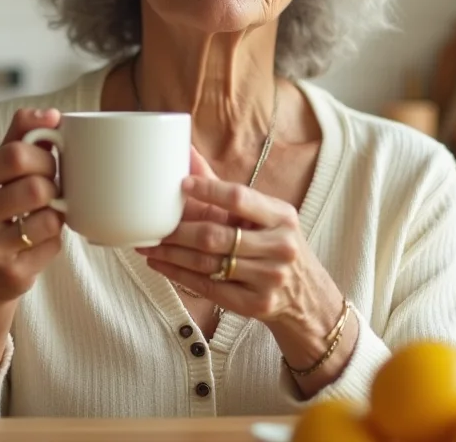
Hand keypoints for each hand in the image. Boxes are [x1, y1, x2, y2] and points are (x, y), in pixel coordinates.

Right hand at [0, 108, 65, 304]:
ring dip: (56, 214)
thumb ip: (21, 135)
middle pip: (36, 187)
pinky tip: (38, 241)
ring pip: (49, 218)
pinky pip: (53, 245)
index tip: (47, 163)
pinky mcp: (9, 274)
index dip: (44, 156)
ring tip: (43, 214)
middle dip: (53, 184)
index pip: (16, 153)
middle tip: (50, 188)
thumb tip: (52, 114)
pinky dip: (54, 240)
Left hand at [138, 150, 338, 326]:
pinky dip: (178, 275)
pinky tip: (162, 265)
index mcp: (282, 216)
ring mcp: (269, 278)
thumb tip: (186, 152)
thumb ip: (222, 187)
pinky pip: (208, 287)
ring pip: (207, 263)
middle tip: (153, 226)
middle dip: (177, 231)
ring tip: (149, 246)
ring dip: (171, 254)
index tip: (181, 185)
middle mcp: (280, 246)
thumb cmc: (276, 244)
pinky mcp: (255, 304)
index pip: (239, 197)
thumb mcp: (263, 215)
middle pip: (214, 235)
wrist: (306, 295)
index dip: (207, 190)